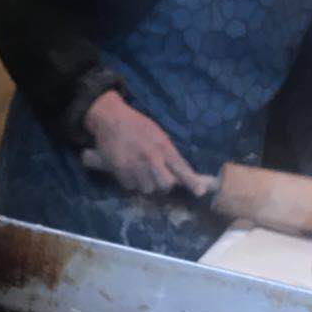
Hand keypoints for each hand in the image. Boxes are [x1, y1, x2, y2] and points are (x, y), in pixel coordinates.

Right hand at [83, 91, 205, 196]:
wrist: (111, 119)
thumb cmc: (137, 126)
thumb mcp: (158, 134)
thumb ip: (168, 153)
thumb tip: (179, 173)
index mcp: (163, 146)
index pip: (180, 167)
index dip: (191, 181)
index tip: (200, 192)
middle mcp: (151, 157)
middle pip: (165, 184)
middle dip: (164, 184)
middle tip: (159, 178)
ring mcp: (135, 165)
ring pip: (147, 188)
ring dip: (145, 183)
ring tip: (140, 170)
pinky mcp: (121, 171)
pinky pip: (131, 187)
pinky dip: (131, 182)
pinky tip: (128, 170)